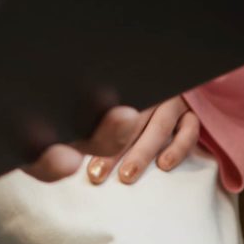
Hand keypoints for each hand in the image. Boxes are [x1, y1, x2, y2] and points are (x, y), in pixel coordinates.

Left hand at [22, 98, 199, 185]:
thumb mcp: (109, 92)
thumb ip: (86, 108)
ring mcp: (171, 99)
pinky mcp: (192, 110)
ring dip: (142, 151)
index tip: (74, 155)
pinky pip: (189, 127)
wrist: (182, 69)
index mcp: (122, 87)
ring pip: (158, 124)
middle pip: (128, 120)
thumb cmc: (133, 91)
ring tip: (126, 175)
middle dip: (110, 150)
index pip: (104, 106)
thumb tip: (51, 139)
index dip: (92, 133)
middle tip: (95, 175)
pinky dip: (179, 146)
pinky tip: (165, 164)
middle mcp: (146, 91)